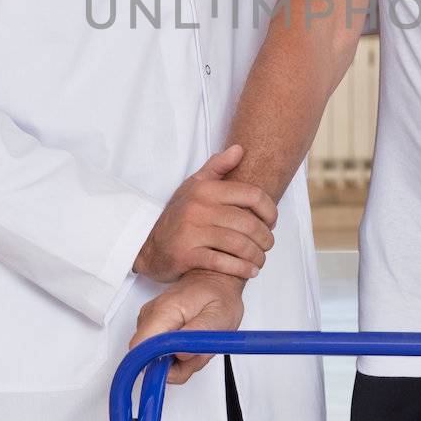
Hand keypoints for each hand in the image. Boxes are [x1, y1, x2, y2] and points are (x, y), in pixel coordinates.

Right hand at [129, 271, 244, 383]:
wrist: (215, 279)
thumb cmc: (218, 295)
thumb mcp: (219, 315)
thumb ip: (198, 335)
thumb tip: (180, 355)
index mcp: (163, 312)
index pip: (140, 348)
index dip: (156, 365)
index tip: (177, 364)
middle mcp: (150, 316)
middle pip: (149, 359)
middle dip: (176, 364)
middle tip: (197, 349)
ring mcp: (149, 321)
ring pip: (156, 360)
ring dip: (180, 361)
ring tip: (197, 342)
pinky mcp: (153, 327)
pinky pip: (160, 354)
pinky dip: (178, 356)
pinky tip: (190, 341)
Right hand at [134, 144, 276, 284]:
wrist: (148, 246)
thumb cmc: (179, 215)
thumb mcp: (194, 186)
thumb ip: (217, 167)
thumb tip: (239, 149)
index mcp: (206, 190)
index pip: (252, 195)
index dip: (269, 210)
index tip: (272, 222)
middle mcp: (198, 208)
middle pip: (248, 223)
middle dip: (265, 238)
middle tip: (267, 245)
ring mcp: (191, 232)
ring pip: (238, 244)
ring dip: (256, 256)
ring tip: (260, 260)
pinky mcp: (186, 255)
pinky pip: (222, 263)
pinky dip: (241, 269)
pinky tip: (249, 271)